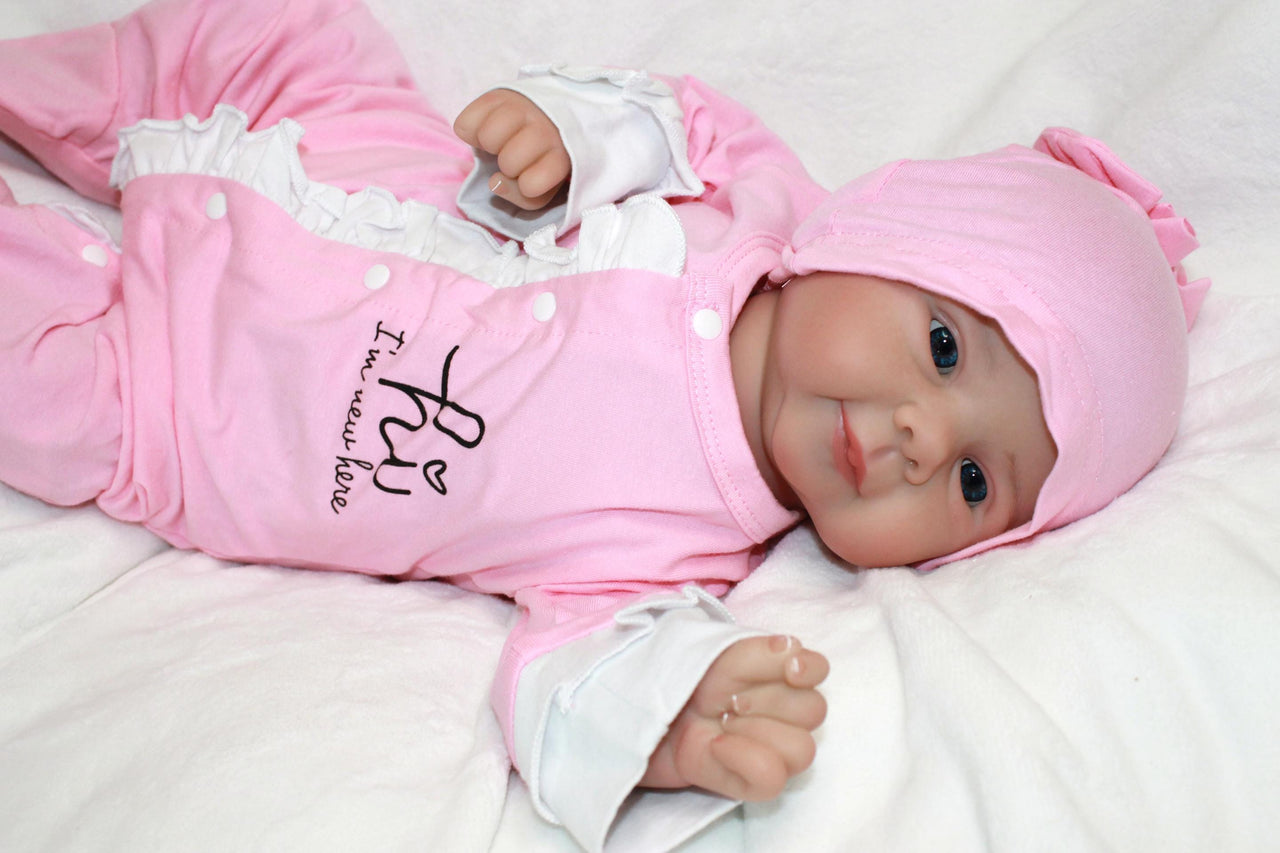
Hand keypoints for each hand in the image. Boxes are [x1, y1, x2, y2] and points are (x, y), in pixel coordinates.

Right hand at [453, 89, 570, 210]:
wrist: (545, 114)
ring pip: (488, 138)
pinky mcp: (498, 94)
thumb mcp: (541, 187)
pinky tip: (486, 127)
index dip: (526, 187)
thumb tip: (494, 182)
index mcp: (561, 155)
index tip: (533, 176)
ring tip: (501, 141)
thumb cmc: (539, 159)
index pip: (533, 184)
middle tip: (516, 156)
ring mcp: (522, 107)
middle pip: (509, 162)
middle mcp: (544, 127)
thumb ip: (519, 196)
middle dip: (509, 166)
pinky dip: (470, 131)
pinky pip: (465, 124)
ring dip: (488, 145)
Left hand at [640, 635, 828, 801]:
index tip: (789, 670)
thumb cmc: (662, 676)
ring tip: (718, 722)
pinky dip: (745, 762)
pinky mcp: (743, 782)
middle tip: (727, 697)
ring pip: (802, 751)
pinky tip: (714, 747)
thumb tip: (791, 648)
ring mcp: (762, 748)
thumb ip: (750, 650)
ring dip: (759, 734)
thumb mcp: (700, 650)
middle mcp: (774, 710)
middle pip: (813, 711)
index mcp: (767, 670)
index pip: (817, 669)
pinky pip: (773, 781)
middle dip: (772, 701)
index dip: (808, 669)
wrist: (621, 714)